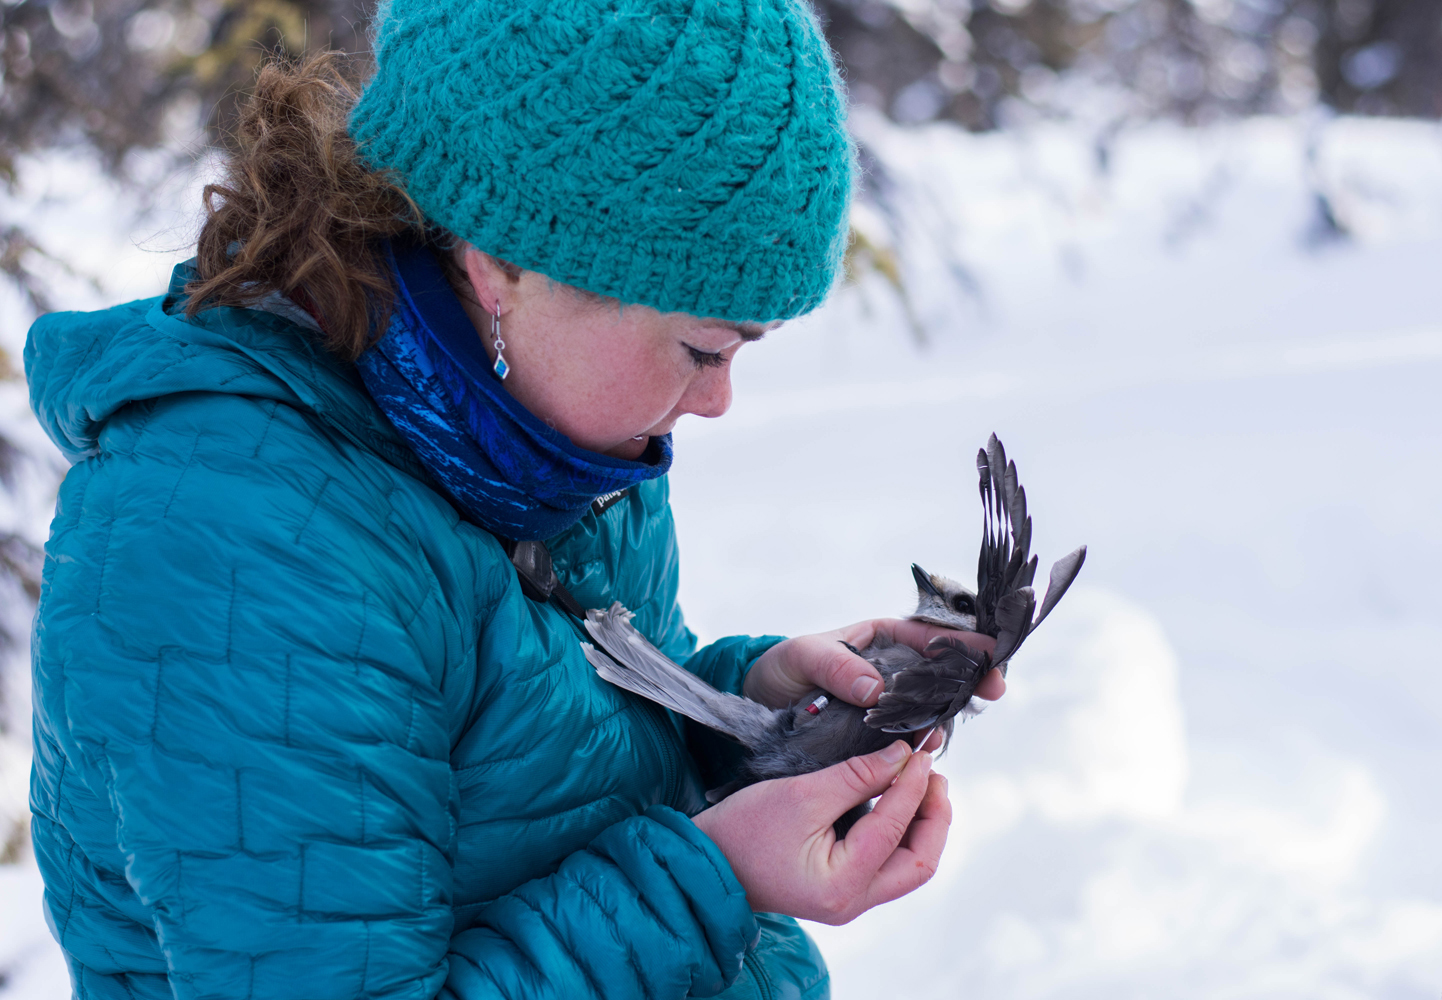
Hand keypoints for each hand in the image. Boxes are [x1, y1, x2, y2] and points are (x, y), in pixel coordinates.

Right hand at [692, 740, 948, 923]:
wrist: (708, 860)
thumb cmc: (743, 831)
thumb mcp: (800, 795)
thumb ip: (856, 777)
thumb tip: (901, 757)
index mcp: (843, 885)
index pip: (895, 827)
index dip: (913, 783)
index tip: (919, 748)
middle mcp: (853, 901)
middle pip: (919, 861)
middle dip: (934, 814)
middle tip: (932, 771)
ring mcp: (850, 899)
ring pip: (908, 864)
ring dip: (921, 823)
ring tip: (921, 780)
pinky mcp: (842, 886)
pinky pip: (888, 861)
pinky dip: (901, 829)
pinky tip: (898, 797)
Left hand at [744, 619, 1002, 751]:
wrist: (760, 703)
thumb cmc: (783, 667)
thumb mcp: (804, 656)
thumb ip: (837, 667)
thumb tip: (875, 688)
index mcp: (883, 638)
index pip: (932, 635)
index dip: (965, 642)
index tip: (991, 653)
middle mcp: (894, 668)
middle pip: (945, 671)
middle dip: (972, 677)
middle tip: (994, 689)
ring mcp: (892, 701)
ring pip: (933, 705)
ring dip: (946, 714)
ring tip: (944, 729)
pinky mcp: (881, 732)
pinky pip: (910, 732)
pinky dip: (921, 739)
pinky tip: (924, 748)